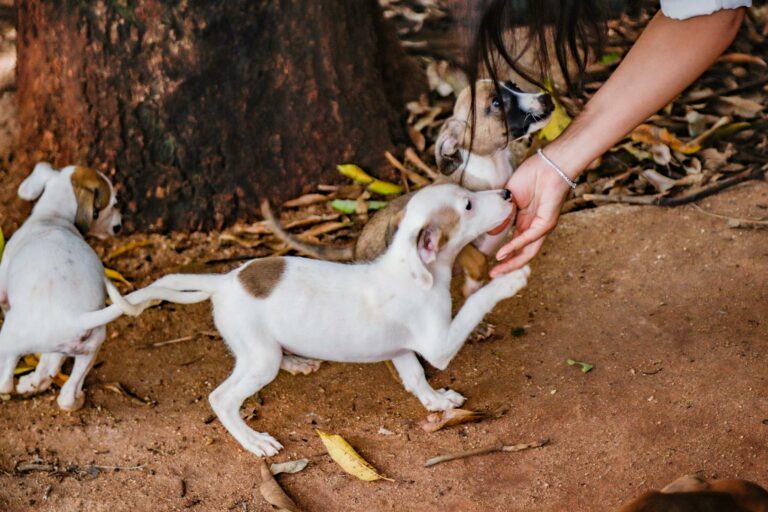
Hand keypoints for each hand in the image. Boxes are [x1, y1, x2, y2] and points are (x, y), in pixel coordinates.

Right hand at [490, 153, 572, 275]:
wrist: (549, 164)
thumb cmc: (531, 175)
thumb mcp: (509, 199)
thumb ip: (502, 216)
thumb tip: (492, 232)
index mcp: (527, 222)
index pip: (515, 245)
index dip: (503, 255)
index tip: (490, 264)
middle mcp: (535, 228)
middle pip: (522, 254)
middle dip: (507, 266)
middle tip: (492, 275)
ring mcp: (542, 227)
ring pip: (527, 252)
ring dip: (511, 263)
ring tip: (497, 271)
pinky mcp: (546, 222)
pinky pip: (529, 238)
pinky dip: (515, 246)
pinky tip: (503, 252)